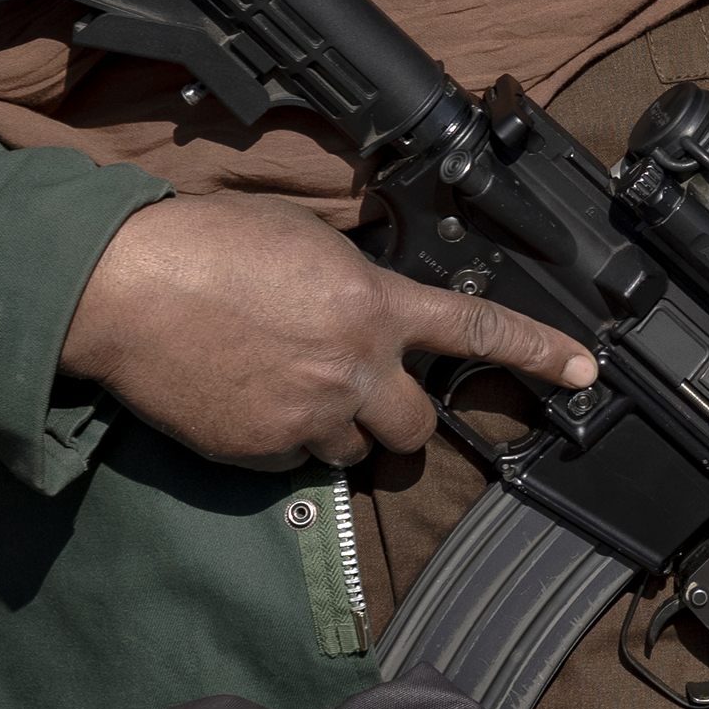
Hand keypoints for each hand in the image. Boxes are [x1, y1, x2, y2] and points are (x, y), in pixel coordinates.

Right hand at [60, 191, 595, 470]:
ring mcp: (307, 417)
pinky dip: (280, 443)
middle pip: (415, 426)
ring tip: (285, 389)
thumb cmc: (208, 247)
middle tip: (367, 400)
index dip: (536, 351)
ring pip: (353, 453)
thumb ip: (358, 283)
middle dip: (401, 421)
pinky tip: (244, 399)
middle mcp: (353, 367)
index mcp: (372, 304)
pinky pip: (293, 465)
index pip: (475, 330)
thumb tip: (378, 309)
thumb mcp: (307, 244)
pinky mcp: (259, 452)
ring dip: (337, 433)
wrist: (125, 287)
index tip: (583, 371)